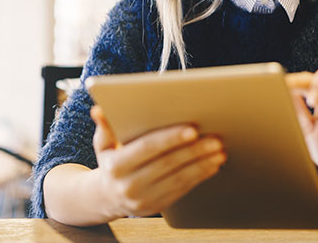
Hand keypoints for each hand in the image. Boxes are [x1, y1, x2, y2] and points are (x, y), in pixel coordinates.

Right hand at [89, 105, 225, 218]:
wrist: (107, 197)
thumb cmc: (111, 162)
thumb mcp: (103, 144)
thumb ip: (105, 126)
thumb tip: (98, 110)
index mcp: (116, 166)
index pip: (147, 148)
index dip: (170, 138)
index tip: (192, 129)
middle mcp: (129, 185)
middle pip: (168, 163)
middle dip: (194, 150)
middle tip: (215, 138)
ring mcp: (144, 199)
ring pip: (179, 178)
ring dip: (202, 163)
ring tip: (219, 150)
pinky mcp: (158, 207)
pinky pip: (183, 189)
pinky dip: (200, 176)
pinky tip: (213, 164)